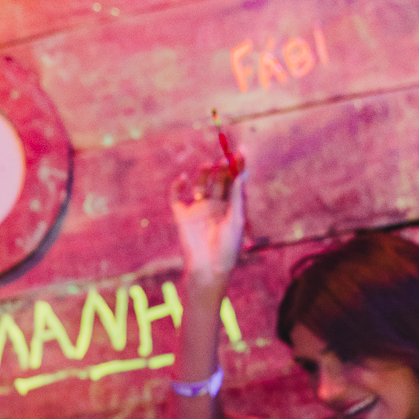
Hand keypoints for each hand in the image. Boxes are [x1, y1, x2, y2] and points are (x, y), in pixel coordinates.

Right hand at [170, 162, 245, 291]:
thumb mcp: (236, 219)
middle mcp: (215, 205)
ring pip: (200, 184)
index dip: (238, 166)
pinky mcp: (183, 216)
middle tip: (225, 160)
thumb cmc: (228, 248)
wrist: (209, 268)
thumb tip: (240, 174)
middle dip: (222, 168)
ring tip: (208, 165)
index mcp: (231, 206)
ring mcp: (198, 209)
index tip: (241, 150)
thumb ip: (237, 197)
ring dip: (203, 173)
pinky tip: (182, 179)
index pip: (235, 180)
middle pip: (219, 180)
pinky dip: (177, 186)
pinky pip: (177, 197)